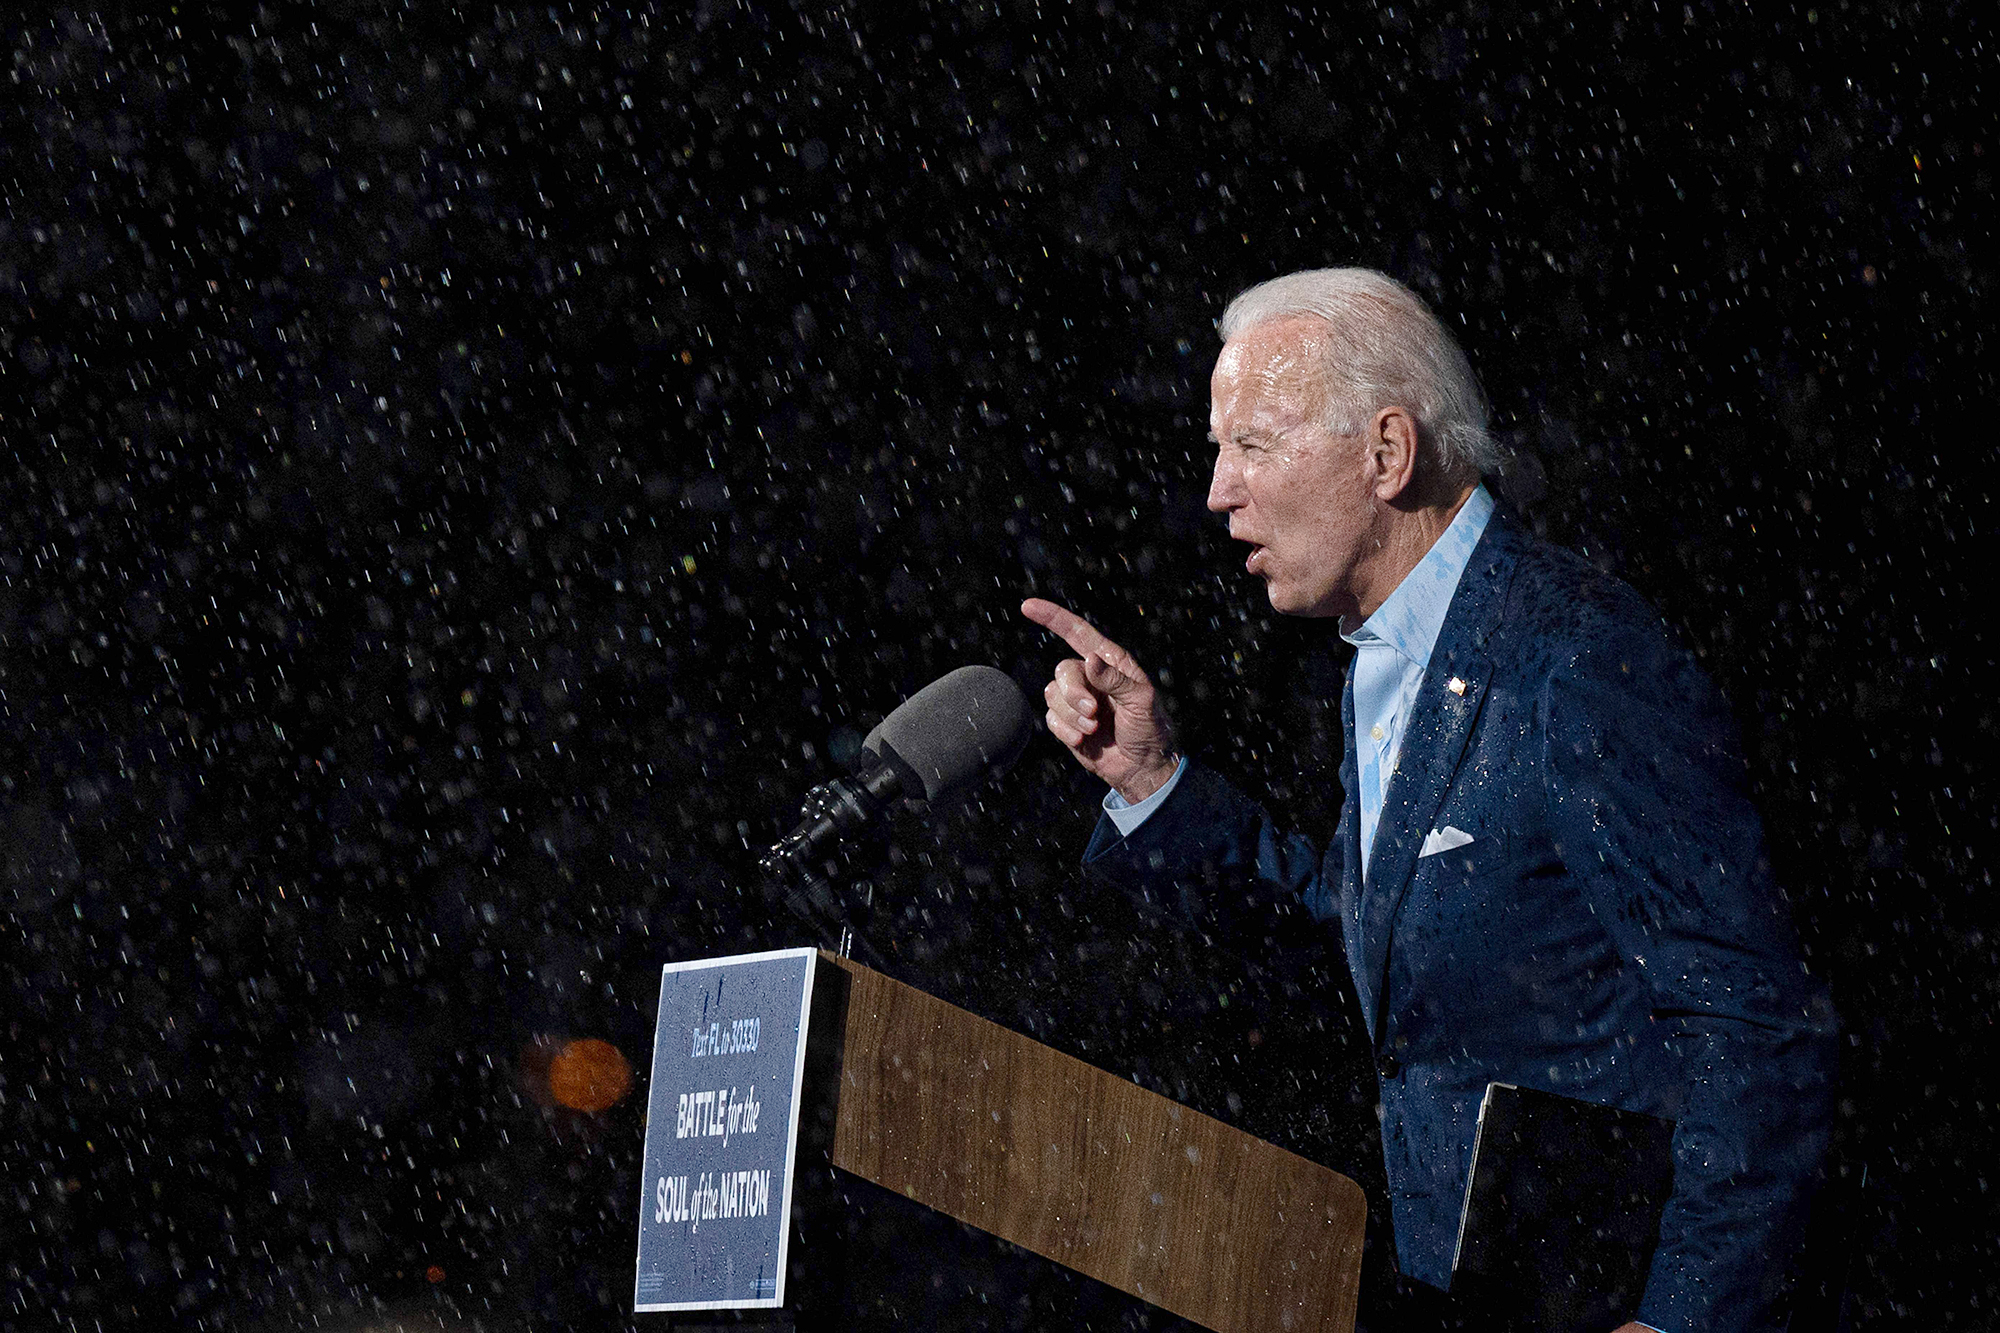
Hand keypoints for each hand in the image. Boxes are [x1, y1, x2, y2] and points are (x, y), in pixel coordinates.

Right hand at [1021, 598, 1178, 803]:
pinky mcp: (1068, 723)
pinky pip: (1051, 718)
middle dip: (1074, 692)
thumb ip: (1115, 679)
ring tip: (1094, 728)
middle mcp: (1091, 677)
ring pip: (1053, 695)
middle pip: (1063, 670)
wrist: (1142, 768)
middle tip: (1094, 712)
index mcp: (1111, 663)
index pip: (1078, 633)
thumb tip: (1090, 660)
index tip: (1028, 606)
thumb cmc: (1150, 729)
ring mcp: (1077, 700)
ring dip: (1072, 715)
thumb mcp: (1142, 700)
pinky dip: (1065, 730)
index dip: (1054, 618)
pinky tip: (1084, 739)